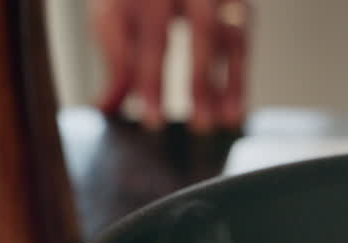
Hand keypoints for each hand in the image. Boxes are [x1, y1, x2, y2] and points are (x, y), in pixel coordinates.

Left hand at [91, 0, 250, 131]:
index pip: (143, 31)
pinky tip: (235, 110)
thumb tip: (105, 108)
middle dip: (195, 80)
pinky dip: (239, 78)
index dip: (148, 78)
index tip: (152, 119)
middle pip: (191, 30)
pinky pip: (242, 41)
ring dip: (225, 83)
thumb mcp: (117, 17)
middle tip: (195, 125)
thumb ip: (118, 61)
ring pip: (222, 35)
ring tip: (218, 122)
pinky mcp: (239, 1)